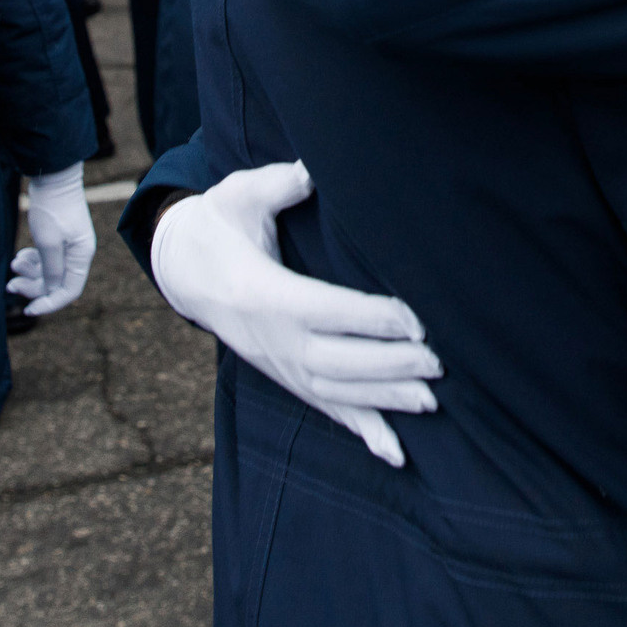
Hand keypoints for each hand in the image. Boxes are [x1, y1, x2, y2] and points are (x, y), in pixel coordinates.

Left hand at [8, 163, 96, 315]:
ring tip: (14, 263)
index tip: (28, 309)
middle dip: (33, 286)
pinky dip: (32, 262)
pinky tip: (21, 255)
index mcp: (81, 256)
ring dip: (30, 273)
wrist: (52, 177)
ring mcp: (68, 247)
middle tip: (10, 284)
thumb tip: (53, 292)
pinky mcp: (58, 239)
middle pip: (56, 284)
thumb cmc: (52, 208)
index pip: (69, 291)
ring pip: (48, 273)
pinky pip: (45, 261)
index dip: (49, 303)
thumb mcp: (48, 242)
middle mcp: (77, 254)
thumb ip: (51, 270)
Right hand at [152, 160, 440, 466]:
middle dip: (390, 364)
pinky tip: (397, 454)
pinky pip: (327, 410)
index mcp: (264, 294)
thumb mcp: (238, 195)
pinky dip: (363, 432)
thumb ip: (275, 185)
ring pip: (338, 391)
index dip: (372, 319)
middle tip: (440, 362)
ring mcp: (281, 366)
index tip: (417, 320)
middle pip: (337, 360)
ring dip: (385, 399)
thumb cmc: (221, 225)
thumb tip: (309, 172)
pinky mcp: (288, 377)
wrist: (186, 270)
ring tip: (432, 400)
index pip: (326, 311)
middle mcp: (274, 340)